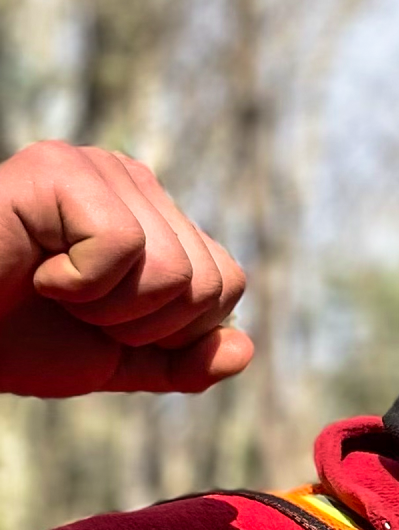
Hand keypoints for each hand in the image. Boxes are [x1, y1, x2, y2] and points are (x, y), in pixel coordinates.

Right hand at [0, 141, 251, 396]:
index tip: (105, 322)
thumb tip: (244, 350)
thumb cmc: (14, 338)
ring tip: (50, 288)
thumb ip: (181, 360)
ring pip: (173, 271)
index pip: (227, 282)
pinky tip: (34, 271)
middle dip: (141, 324)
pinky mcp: (59, 169)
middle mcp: (134, 180)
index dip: (173, 329)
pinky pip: (126, 249)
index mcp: (156, 216)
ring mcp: (98, 168)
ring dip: (107, 308)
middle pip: (208, 281)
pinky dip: (78, 285)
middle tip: (72, 308)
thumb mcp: (114, 360)